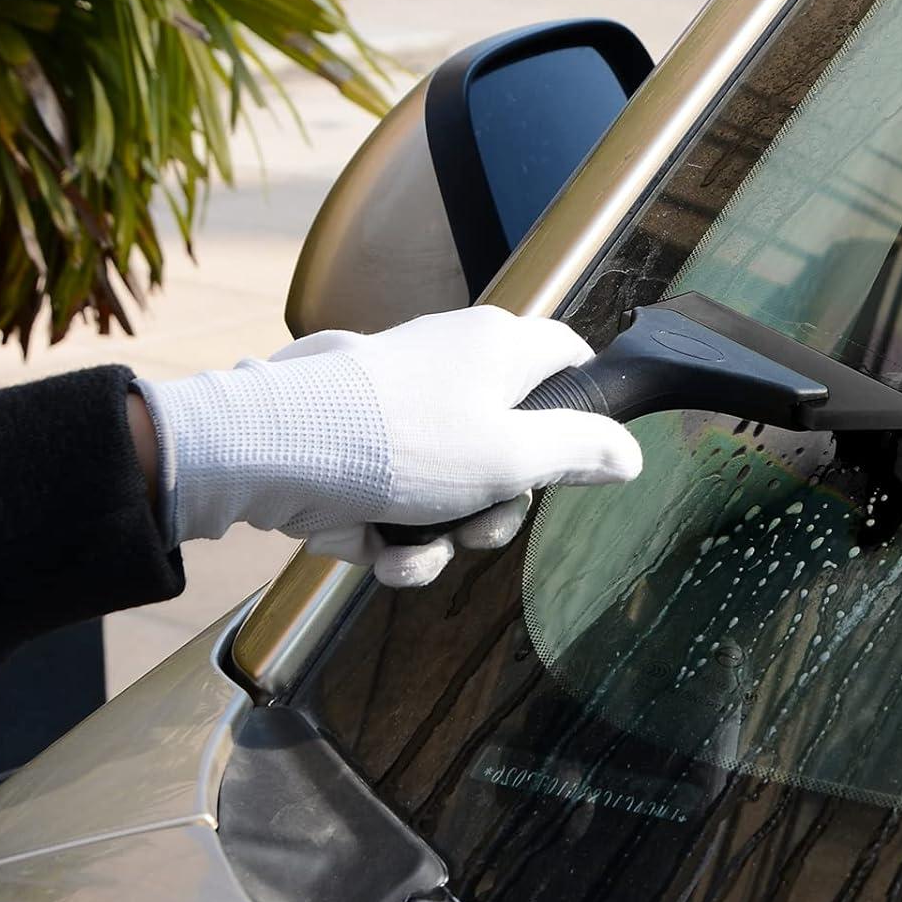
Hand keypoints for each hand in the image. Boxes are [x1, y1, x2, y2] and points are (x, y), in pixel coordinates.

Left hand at [136, 306, 641, 583]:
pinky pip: (403, 499)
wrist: (270, 454)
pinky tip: (381, 553)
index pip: (568, 358)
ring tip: (420, 545)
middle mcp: (454, 366)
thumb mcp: (512, 455)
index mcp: (499, 347)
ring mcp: (405, 409)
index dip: (583, 410)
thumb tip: (631, 454)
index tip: (577, 459)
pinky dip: (397, 535)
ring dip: (446, 533)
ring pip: (456, 484)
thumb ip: (581, 451)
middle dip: (500, 503)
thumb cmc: (400, 443)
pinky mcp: (361, 449)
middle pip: (515, 441)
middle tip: (481, 524)